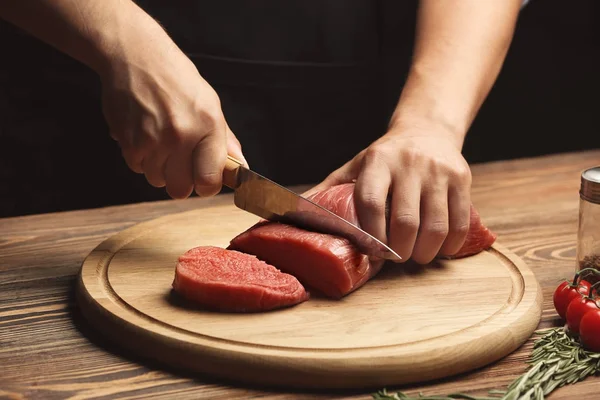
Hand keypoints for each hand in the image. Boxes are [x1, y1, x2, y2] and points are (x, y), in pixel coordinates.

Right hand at [100, 41, 246, 198]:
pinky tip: (144, 136)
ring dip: (159, 168)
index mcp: (208, 125)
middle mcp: (181, 135)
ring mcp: (152, 140)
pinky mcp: (128, 141)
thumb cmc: (176, 79)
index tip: (204, 181)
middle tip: (180, 165)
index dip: (206, 186)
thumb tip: (242, 167)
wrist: (135, 56)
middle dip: (181, 183)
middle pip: (180, 189)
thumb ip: (224, 140)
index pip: (209, 180)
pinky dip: (140, 158)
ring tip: (160, 142)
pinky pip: (137, 167)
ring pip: (157, 180)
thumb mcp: (209, 103)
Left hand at [307, 120, 471, 263]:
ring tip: (417, 256)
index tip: (372, 252)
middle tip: (396, 258)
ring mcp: (439, 171)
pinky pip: (460, 222)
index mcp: (377, 162)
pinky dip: (450, 245)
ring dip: (425, 252)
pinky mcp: (462, 178)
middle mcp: (409, 164)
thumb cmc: (383, 159)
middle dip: (400, 250)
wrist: (426, 131)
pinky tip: (439, 249)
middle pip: (406, 221)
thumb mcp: (353, 167)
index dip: (371, 234)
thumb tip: (288, 215)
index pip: (371, 202)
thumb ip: (327, 190)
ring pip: (436, 226)